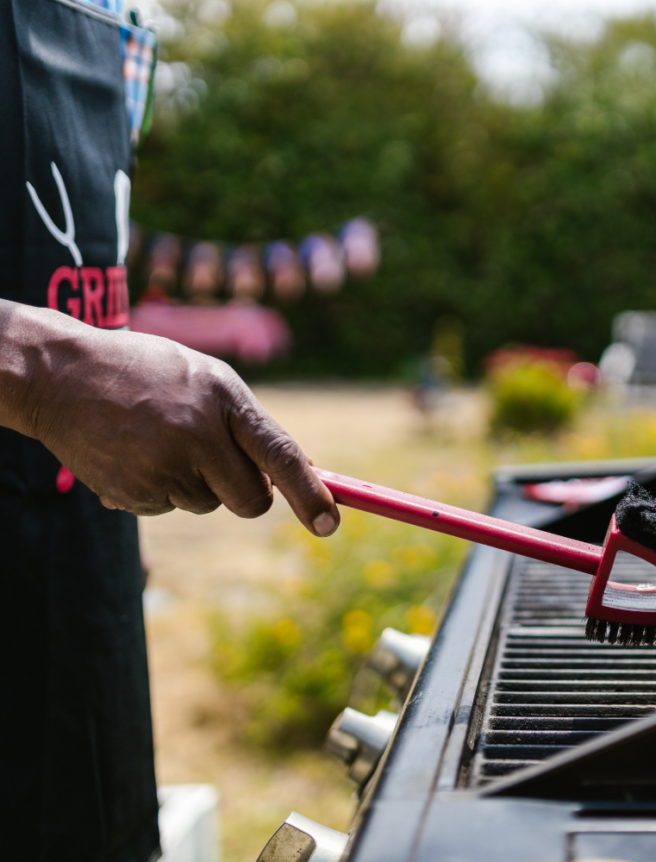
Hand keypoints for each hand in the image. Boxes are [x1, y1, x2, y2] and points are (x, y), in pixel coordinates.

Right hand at [0, 301, 339, 535]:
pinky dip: (159, 488)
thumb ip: (250, 424)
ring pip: (207, 503)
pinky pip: (168, 507)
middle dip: (245, 494)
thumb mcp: (207, 380)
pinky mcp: (132, 493)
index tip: (330, 525)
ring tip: (159, 439)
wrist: (61, 375)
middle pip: (250, 500)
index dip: (310, 493)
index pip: (280, 454)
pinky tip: (134, 453)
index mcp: (224, 398)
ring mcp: (161, 466)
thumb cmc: (150, 374)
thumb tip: (304, 471)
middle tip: (217, 462)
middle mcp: (196, 435)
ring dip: (195, 483)